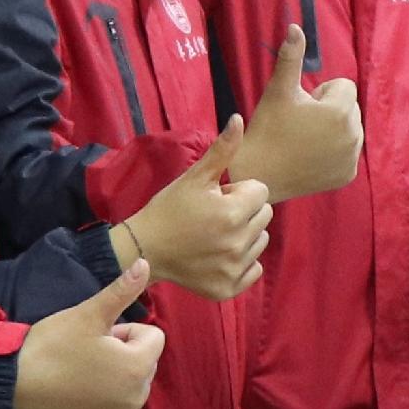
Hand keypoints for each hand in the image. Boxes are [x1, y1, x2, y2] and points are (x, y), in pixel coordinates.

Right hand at [10, 261, 166, 408]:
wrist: (12, 385)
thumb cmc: (51, 346)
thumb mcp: (88, 314)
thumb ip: (122, 291)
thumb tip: (145, 261)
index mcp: (138, 368)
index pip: (153, 337)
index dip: (125, 331)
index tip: (96, 336)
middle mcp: (136, 398)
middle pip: (144, 361)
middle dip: (122, 353)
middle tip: (85, 353)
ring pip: (132, 383)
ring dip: (115, 374)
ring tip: (80, 370)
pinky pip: (117, 406)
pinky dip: (104, 398)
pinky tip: (76, 391)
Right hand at [112, 119, 271, 298]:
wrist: (143, 249)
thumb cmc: (169, 209)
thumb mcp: (194, 177)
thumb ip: (222, 150)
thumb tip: (239, 119)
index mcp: (232, 214)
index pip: (261, 191)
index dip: (238, 191)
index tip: (215, 197)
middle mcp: (237, 244)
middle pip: (264, 215)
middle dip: (244, 211)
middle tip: (213, 215)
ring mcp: (233, 269)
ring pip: (261, 240)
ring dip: (244, 235)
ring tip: (214, 234)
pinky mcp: (228, 288)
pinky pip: (254, 268)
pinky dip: (241, 261)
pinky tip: (216, 255)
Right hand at [234, 26, 363, 199]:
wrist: (258, 173)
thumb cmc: (266, 128)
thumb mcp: (278, 91)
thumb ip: (291, 57)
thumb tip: (295, 26)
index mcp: (340, 111)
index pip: (343, 86)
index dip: (320, 93)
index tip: (300, 107)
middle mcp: (354, 134)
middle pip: (348, 107)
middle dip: (328, 110)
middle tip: (299, 125)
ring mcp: (352, 157)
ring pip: (349, 128)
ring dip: (333, 128)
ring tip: (304, 139)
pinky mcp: (348, 174)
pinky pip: (348, 151)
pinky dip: (333, 151)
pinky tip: (310, 156)